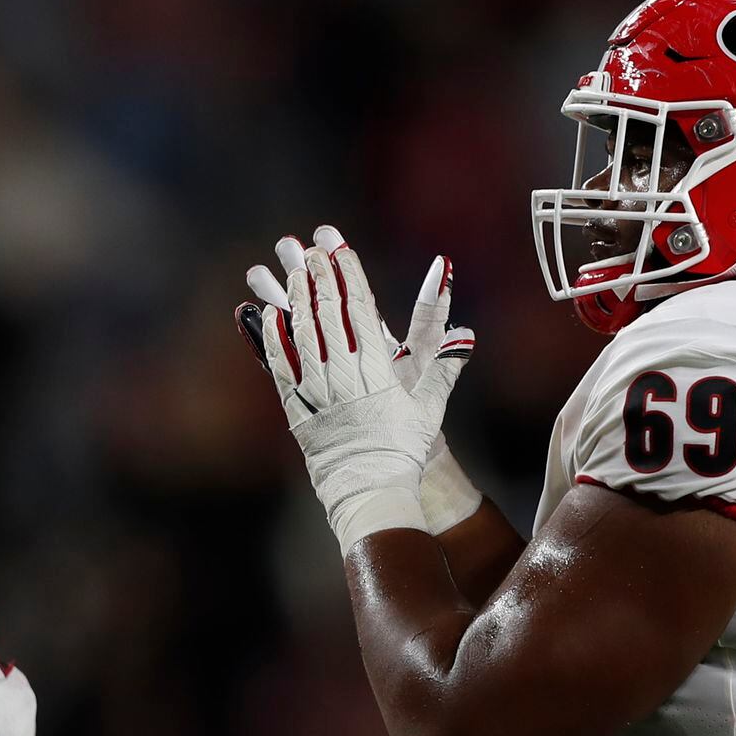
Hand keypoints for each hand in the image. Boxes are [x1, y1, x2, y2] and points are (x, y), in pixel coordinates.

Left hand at [240, 229, 474, 553]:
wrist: (370, 489)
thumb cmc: (404, 447)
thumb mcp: (430, 406)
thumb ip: (445, 364)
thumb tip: (465, 334)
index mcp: (376, 370)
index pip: (360, 310)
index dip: (348, 274)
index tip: (340, 247)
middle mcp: (344, 376)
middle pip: (328, 315)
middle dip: (319, 276)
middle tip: (310, 246)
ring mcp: (316, 392)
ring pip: (302, 335)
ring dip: (295, 298)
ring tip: (291, 268)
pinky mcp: (296, 409)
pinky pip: (281, 368)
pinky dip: (274, 339)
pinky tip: (270, 314)